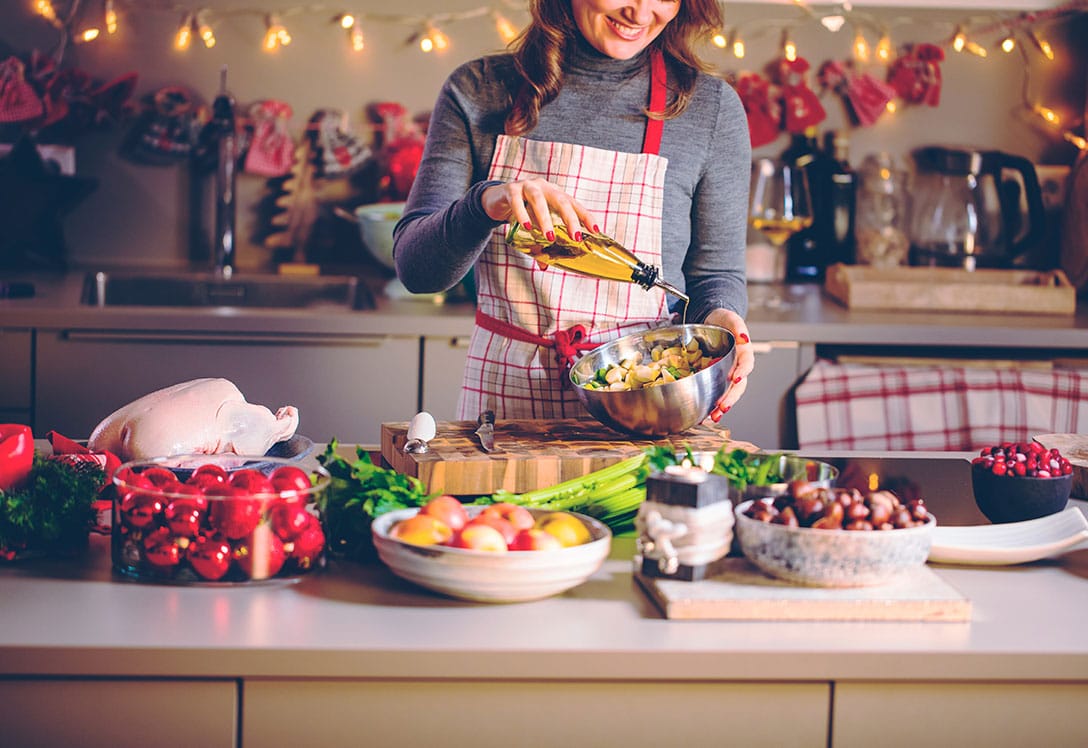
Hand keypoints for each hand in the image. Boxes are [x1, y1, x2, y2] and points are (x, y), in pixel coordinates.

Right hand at [481, 179, 599, 240]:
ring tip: (549, 237)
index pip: (574, 204)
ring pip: (539, 200)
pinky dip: (522, 214)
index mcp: (554, 194)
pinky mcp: (510, 189)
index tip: (596, 231)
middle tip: (575, 237)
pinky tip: (526, 226)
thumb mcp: (533, 226)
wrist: (495, 199)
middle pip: (561, 201)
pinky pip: (517, 201)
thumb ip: (539, 243)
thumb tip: (544, 266)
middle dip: (570, 219)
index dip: (585, 216)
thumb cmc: (521, 211)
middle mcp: (544, 188)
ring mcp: (527, 186)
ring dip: (545, 219)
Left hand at [701, 308, 753, 422]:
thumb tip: (744, 337)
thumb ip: (737, 326)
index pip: (746, 363)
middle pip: (738, 385)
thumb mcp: (730, 318)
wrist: (711, 322)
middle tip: (722, 408)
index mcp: (743, 352)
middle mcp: (737, 366)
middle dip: (731, 398)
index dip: (742, 372)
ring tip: (714, 417)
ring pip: (728, 393)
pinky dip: (711, 405)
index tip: (735, 379)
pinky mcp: (716, 379)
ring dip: (722, 407)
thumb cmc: (723, 321)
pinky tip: (704, 415)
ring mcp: (727, 374)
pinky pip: (716, 393)